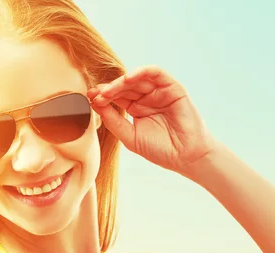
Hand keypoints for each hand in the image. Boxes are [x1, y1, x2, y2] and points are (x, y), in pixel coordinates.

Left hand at [88, 65, 218, 174]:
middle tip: (96, 93)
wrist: (185, 157)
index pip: (117, 96)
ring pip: (138, 79)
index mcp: (136, 107)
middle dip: (109, 88)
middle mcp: (147, 97)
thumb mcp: (130, 136)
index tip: (90, 97)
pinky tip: (128, 79)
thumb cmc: (160, 150)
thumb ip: (113, 121)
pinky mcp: (173, 88)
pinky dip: (142, 72)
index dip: (103, 95)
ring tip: (108, 90)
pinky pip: (157, 73)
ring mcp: (160, 92)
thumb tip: (95, 103)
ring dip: (121, 81)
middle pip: (125, 86)